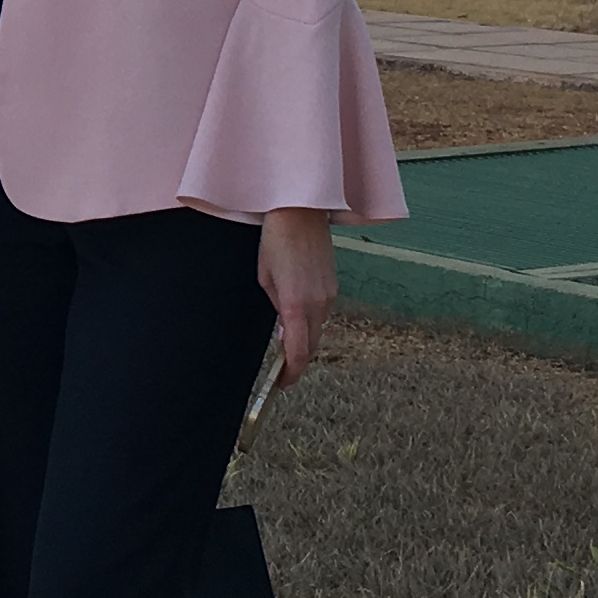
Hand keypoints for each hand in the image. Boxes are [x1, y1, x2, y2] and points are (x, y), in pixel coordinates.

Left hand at [256, 206, 333, 387]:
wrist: (301, 212)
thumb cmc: (275, 242)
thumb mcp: (265, 279)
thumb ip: (276, 308)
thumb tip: (283, 332)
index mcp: (296, 305)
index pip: (298, 351)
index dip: (292, 372)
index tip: (283, 384)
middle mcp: (318, 303)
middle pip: (311, 344)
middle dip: (298, 361)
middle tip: (284, 374)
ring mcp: (329, 294)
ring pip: (318, 329)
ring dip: (305, 341)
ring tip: (288, 349)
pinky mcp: (333, 285)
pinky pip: (322, 312)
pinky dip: (311, 323)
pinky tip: (298, 322)